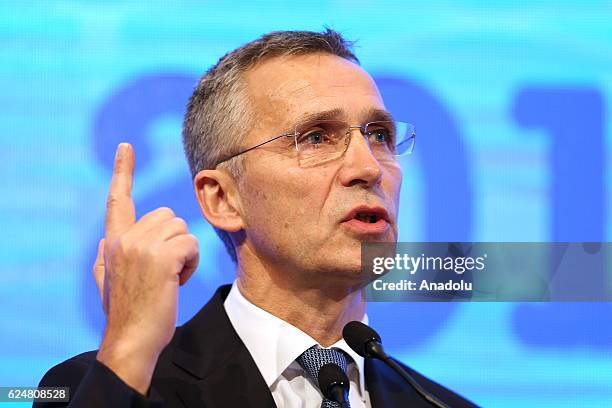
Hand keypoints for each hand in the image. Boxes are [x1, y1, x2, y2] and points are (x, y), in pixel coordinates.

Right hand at [94, 143, 198, 394]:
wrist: (131, 339)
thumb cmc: (127, 312)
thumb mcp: (109, 280)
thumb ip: (109, 255)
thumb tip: (106, 239)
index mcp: (113, 241)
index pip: (118, 200)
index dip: (123, 171)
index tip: (126, 147)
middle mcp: (124, 238)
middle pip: (168, 217)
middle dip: (175, 241)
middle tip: (166, 270)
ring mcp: (141, 246)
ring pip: (182, 230)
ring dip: (184, 254)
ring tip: (170, 278)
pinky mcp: (161, 257)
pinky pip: (190, 244)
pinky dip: (191, 263)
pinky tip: (177, 282)